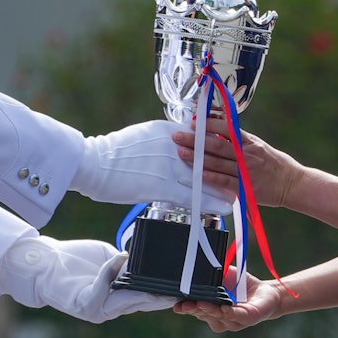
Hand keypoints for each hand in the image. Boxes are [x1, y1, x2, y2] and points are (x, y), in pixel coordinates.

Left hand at [0, 235, 174, 322]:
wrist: (45, 264)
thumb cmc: (76, 260)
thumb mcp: (108, 259)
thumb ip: (126, 264)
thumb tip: (141, 262)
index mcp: (117, 298)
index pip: (144, 297)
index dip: (162, 293)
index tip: (181, 286)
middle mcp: (109, 308)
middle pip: (140, 302)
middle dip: (159, 296)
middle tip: (179, 290)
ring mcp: (97, 309)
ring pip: (125, 301)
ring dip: (142, 291)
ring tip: (159, 284)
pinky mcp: (84, 304)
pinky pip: (101, 291)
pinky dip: (110, 273)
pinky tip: (119, 258)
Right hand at [71, 120, 235, 212]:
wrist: (91, 163)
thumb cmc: (112, 152)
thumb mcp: (142, 136)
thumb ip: (163, 139)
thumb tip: (176, 141)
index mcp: (166, 131)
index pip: (200, 137)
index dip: (218, 146)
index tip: (232, 153)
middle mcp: (171, 145)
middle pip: (207, 156)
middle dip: (227, 165)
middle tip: (245, 172)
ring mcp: (167, 166)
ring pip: (205, 176)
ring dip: (225, 184)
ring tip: (241, 191)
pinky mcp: (161, 186)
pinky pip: (193, 195)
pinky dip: (211, 201)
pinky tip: (225, 206)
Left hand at [173, 128, 302, 208]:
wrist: (292, 183)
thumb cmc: (273, 163)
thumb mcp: (257, 145)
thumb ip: (238, 138)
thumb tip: (217, 127)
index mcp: (249, 142)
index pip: (226, 129)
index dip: (209, 125)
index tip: (193, 123)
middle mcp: (246, 154)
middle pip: (217, 145)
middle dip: (195, 141)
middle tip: (178, 137)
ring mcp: (245, 171)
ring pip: (218, 163)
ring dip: (198, 158)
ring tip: (182, 153)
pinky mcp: (245, 188)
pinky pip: (225, 181)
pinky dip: (212, 177)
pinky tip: (199, 174)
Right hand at [173, 273, 282, 331]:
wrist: (266, 292)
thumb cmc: (241, 285)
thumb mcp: (221, 277)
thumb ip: (208, 274)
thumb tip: (193, 262)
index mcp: (212, 311)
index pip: (196, 311)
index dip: (186, 308)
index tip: (176, 305)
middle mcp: (221, 319)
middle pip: (205, 315)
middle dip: (194, 309)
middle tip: (185, 303)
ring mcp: (234, 321)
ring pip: (219, 317)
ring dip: (210, 311)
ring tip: (201, 303)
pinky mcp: (248, 318)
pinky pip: (237, 316)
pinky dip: (229, 312)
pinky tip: (223, 308)